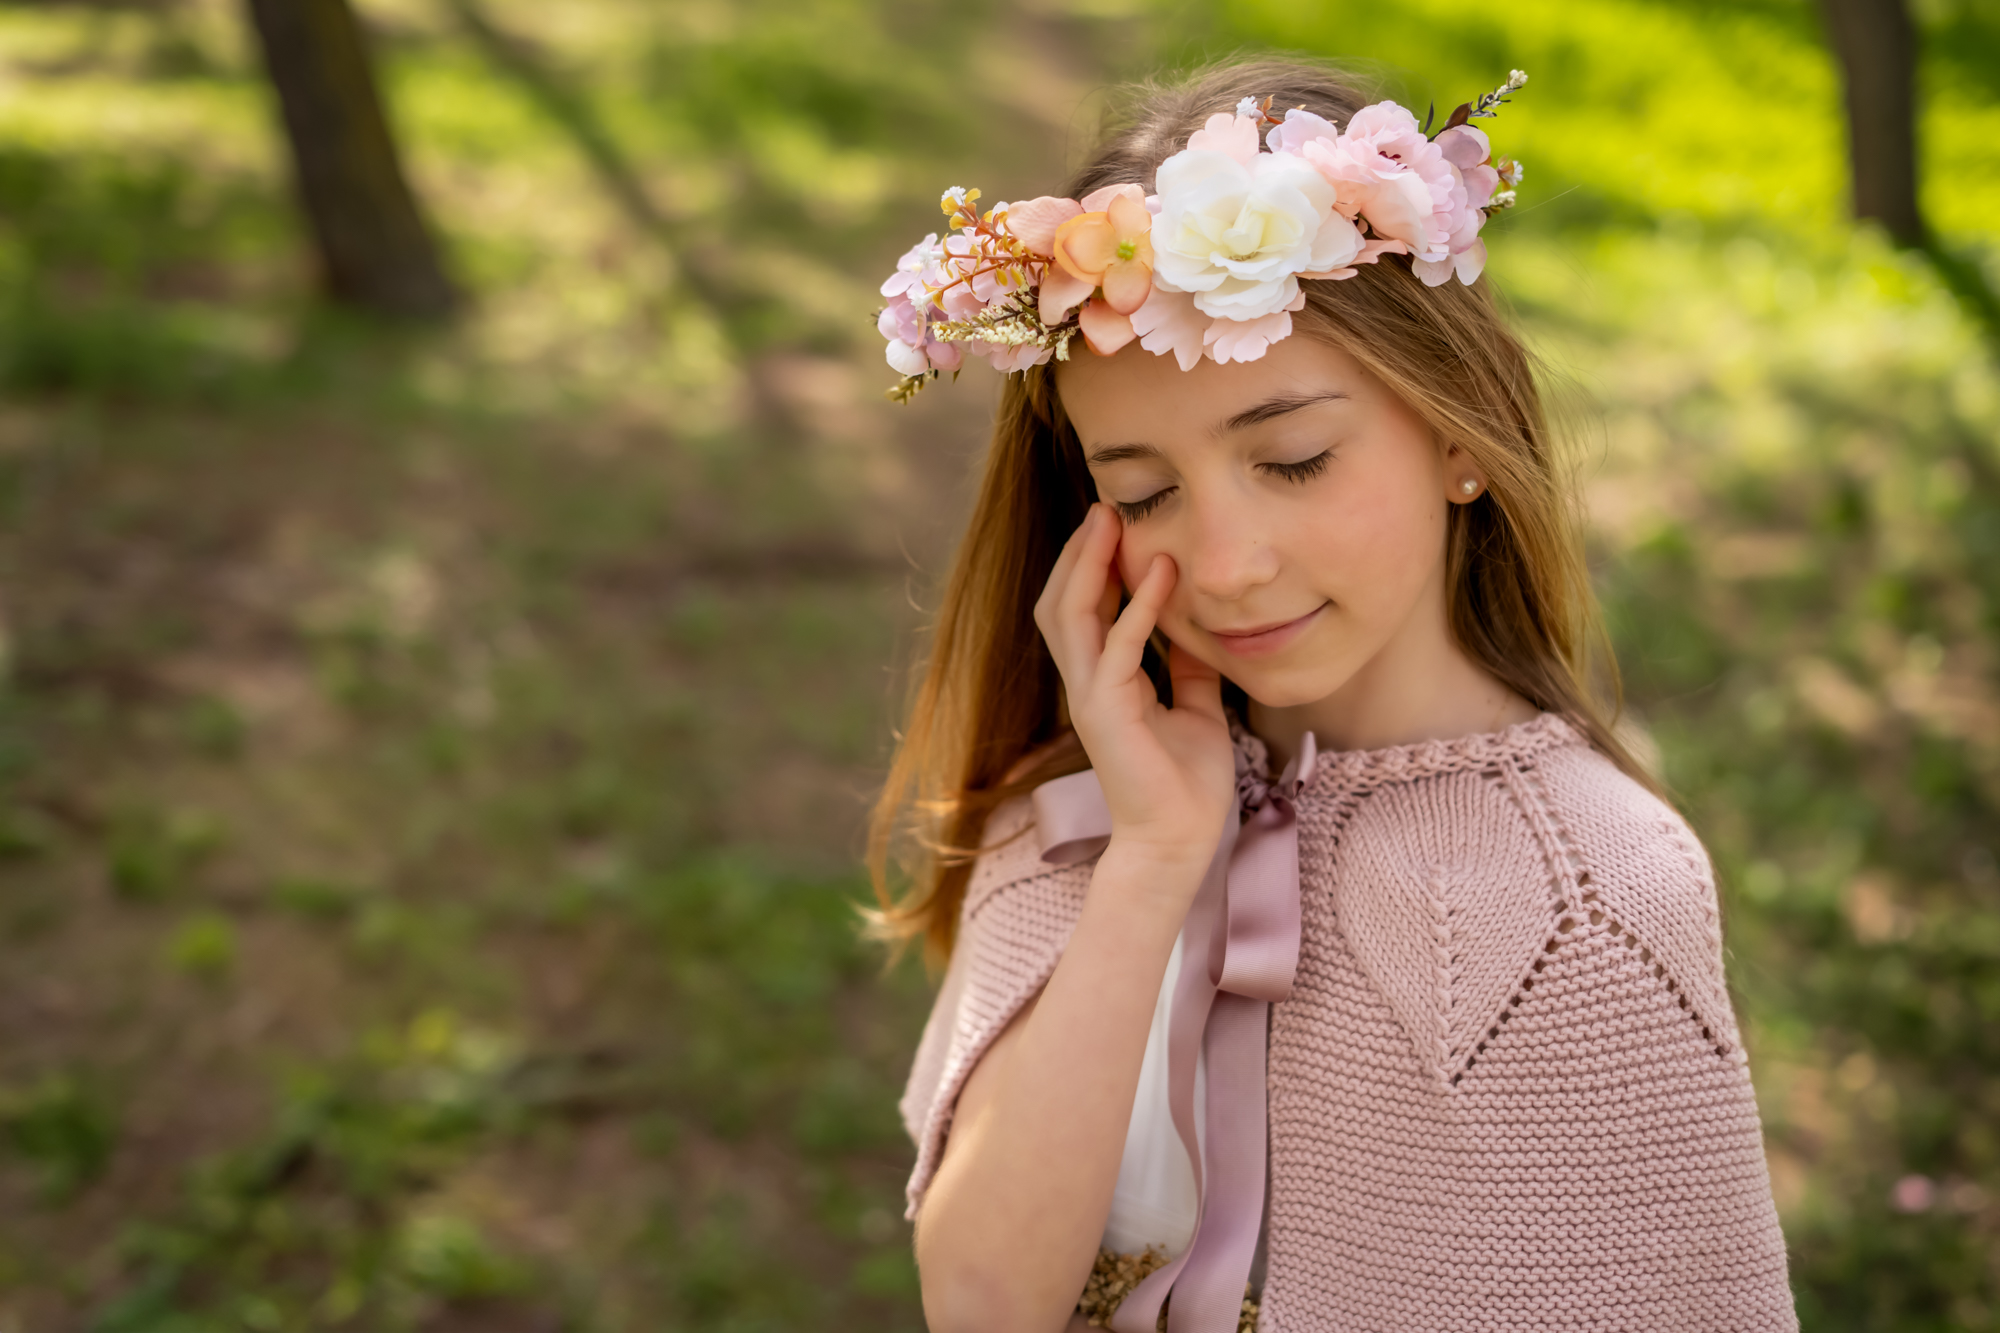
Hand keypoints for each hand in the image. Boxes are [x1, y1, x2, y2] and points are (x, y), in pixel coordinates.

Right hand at [1033, 504, 1235, 875]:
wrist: (1181, 842)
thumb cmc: (1187, 784)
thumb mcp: (1197, 711)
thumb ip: (1188, 670)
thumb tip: (1198, 628)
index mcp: (1103, 683)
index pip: (1082, 610)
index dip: (1091, 565)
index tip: (1116, 522)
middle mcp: (1086, 684)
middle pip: (1060, 601)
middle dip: (1078, 552)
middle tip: (1104, 505)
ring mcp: (1091, 697)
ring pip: (1070, 614)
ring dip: (1090, 564)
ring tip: (1113, 521)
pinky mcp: (1108, 714)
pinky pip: (1116, 648)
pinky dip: (1136, 607)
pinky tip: (1159, 573)